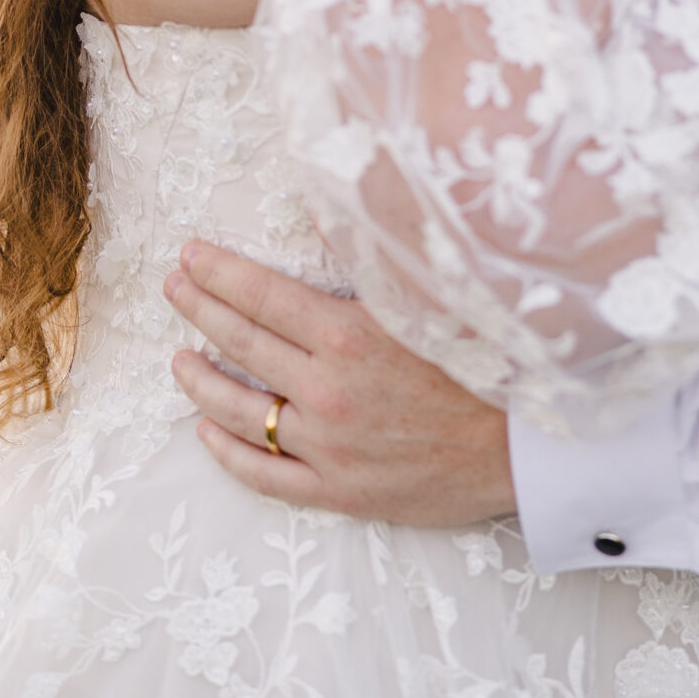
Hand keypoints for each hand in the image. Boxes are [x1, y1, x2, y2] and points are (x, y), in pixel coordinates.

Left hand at [164, 241, 514, 523]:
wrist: (525, 448)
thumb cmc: (488, 361)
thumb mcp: (433, 295)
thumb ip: (377, 252)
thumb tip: (330, 206)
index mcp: (350, 336)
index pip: (263, 295)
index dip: (220, 273)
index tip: (191, 255)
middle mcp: (328, 390)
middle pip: (243, 343)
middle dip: (199, 309)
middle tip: (173, 287)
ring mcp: (327, 446)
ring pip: (240, 411)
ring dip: (201, 381)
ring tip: (178, 358)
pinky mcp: (337, 491)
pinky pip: (263, 474)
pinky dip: (227, 453)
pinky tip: (206, 432)